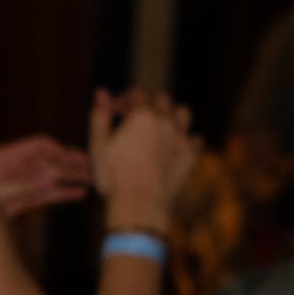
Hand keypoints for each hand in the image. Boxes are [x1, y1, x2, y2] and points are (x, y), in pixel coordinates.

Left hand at [0, 134, 89, 217]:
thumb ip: (22, 184)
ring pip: (52, 177)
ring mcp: (20, 184)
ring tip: (92, 178)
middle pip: (50, 160)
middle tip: (93, 166)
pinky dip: (63, 194)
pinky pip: (46, 195)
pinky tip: (79, 194)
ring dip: (72, 177)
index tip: (74, 157)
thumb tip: (49, 179)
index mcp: (6, 157)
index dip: (58, 149)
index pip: (39, 145)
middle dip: (71, 162)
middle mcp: (16, 168)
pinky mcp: (22, 200)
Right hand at [89, 87, 197, 229]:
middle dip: (148, 104)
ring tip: (161, 127)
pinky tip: (176, 147)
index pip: (136, 93)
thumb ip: (100, 116)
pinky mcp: (191, 154)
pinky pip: (195, 138)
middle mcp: (164, 120)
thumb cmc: (113, 175)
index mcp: (140, 115)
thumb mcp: (97, 145)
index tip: (115, 111)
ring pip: (183, 112)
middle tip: (137, 118)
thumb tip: (101, 91)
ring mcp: (181, 136)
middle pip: (162, 99)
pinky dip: (187, 139)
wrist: (140, 203)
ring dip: (172, 115)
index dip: (124, 99)